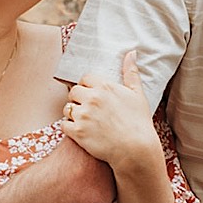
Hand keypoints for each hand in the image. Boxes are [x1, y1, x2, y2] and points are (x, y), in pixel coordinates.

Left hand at [60, 51, 160, 172]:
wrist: (136, 150)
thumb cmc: (139, 122)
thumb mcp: (138, 94)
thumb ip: (131, 72)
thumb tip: (131, 52)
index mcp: (105, 86)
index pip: (85, 78)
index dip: (87, 87)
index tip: (92, 96)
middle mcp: (92, 98)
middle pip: (73, 92)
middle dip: (78, 100)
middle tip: (87, 110)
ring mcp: (83, 115)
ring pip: (67, 108)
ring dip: (72, 114)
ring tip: (85, 122)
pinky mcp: (77, 132)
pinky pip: (64, 125)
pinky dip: (69, 128)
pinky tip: (81, 132)